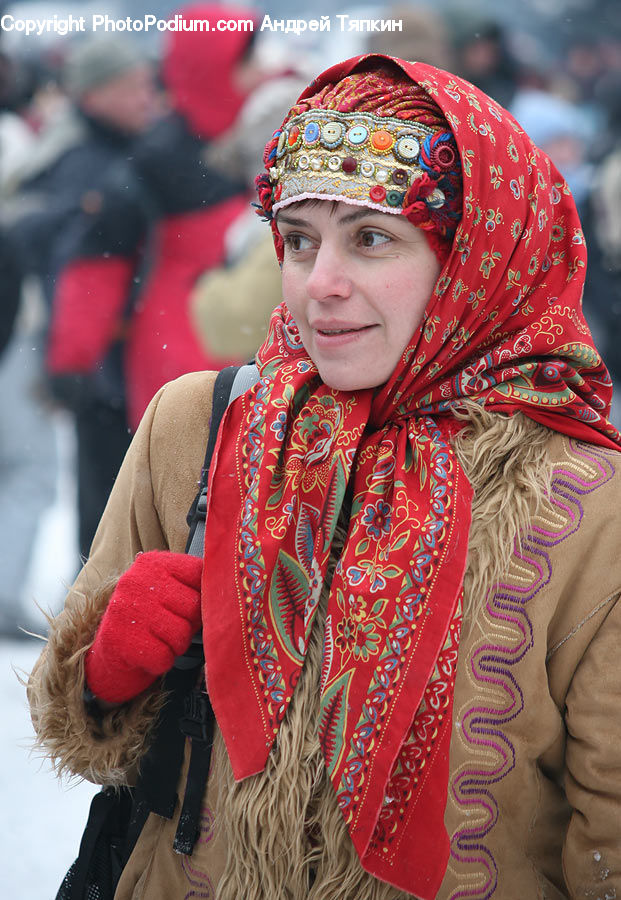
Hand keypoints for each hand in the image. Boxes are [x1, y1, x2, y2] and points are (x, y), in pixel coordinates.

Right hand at [85, 551, 202, 703]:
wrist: (110, 652)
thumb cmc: (150, 620)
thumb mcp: (168, 592)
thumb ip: (193, 586)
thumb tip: (229, 592)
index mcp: (153, 563)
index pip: (199, 572)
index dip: (205, 595)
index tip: (194, 606)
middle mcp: (136, 580)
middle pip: (193, 606)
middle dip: (190, 625)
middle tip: (172, 628)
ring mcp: (125, 609)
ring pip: (180, 634)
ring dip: (176, 645)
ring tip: (159, 640)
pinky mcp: (119, 639)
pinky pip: (163, 657)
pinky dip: (161, 662)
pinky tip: (147, 653)